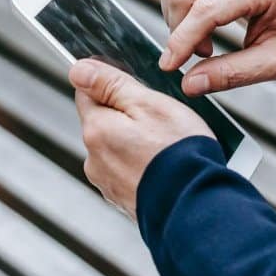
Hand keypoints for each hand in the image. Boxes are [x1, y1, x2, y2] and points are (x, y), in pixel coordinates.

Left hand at [69, 58, 213, 216]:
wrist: (197, 206)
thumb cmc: (180, 154)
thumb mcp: (150, 104)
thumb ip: (111, 84)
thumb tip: (78, 70)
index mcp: (97, 130)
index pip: (87, 92)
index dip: (113, 84)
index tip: (137, 89)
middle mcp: (94, 159)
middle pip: (104, 122)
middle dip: (128, 117)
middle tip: (162, 121)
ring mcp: (108, 183)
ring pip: (118, 148)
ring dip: (137, 143)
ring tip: (168, 148)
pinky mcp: (124, 199)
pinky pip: (130, 171)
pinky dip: (144, 166)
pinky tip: (166, 168)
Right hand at [157, 0, 275, 95]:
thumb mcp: (275, 63)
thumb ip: (232, 74)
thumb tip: (189, 85)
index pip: (205, 9)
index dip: (182, 41)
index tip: (169, 67)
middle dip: (178, 30)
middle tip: (203, 55)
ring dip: (176, 18)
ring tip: (204, 42)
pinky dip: (181, 8)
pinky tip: (204, 27)